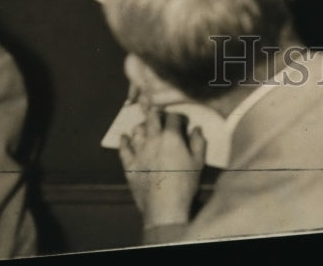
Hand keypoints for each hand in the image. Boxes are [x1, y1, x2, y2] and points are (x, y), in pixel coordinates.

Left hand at [120, 108, 205, 227]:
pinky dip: (124, 141)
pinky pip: (123, 149)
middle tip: (162, 119)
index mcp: (171, 137)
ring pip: (136, 130)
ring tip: (146, 129)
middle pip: (152, 117)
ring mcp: (139, 152)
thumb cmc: (184, 185)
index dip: (178, 116)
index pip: (173, 116)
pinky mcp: (129, 165)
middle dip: (157, 114)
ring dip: (142, 126)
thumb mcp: (198, 163)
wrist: (164, 207)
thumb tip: (196, 129)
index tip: (181, 122)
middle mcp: (153, 140)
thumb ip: (198, 142)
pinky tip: (124, 137)